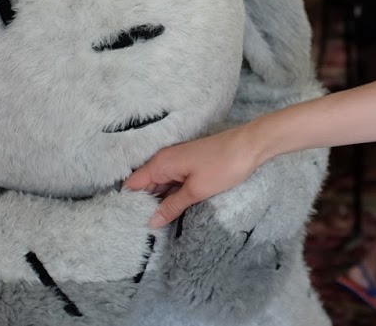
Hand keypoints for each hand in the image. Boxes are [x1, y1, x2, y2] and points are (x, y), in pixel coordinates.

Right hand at [124, 124, 266, 228]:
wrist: (251, 146)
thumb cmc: (223, 166)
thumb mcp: (196, 191)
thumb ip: (172, 206)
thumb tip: (151, 222)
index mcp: (161, 163)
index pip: (133, 184)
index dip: (128, 202)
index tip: (125, 222)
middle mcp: (165, 160)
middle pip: (145, 185)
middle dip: (142, 205)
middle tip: (139, 229)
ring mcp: (178, 162)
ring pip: (160, 185)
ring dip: (158, 201)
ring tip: (153, 226)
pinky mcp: (190, 165)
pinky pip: (173, 182)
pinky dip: (171, 195)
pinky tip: (172, 211)